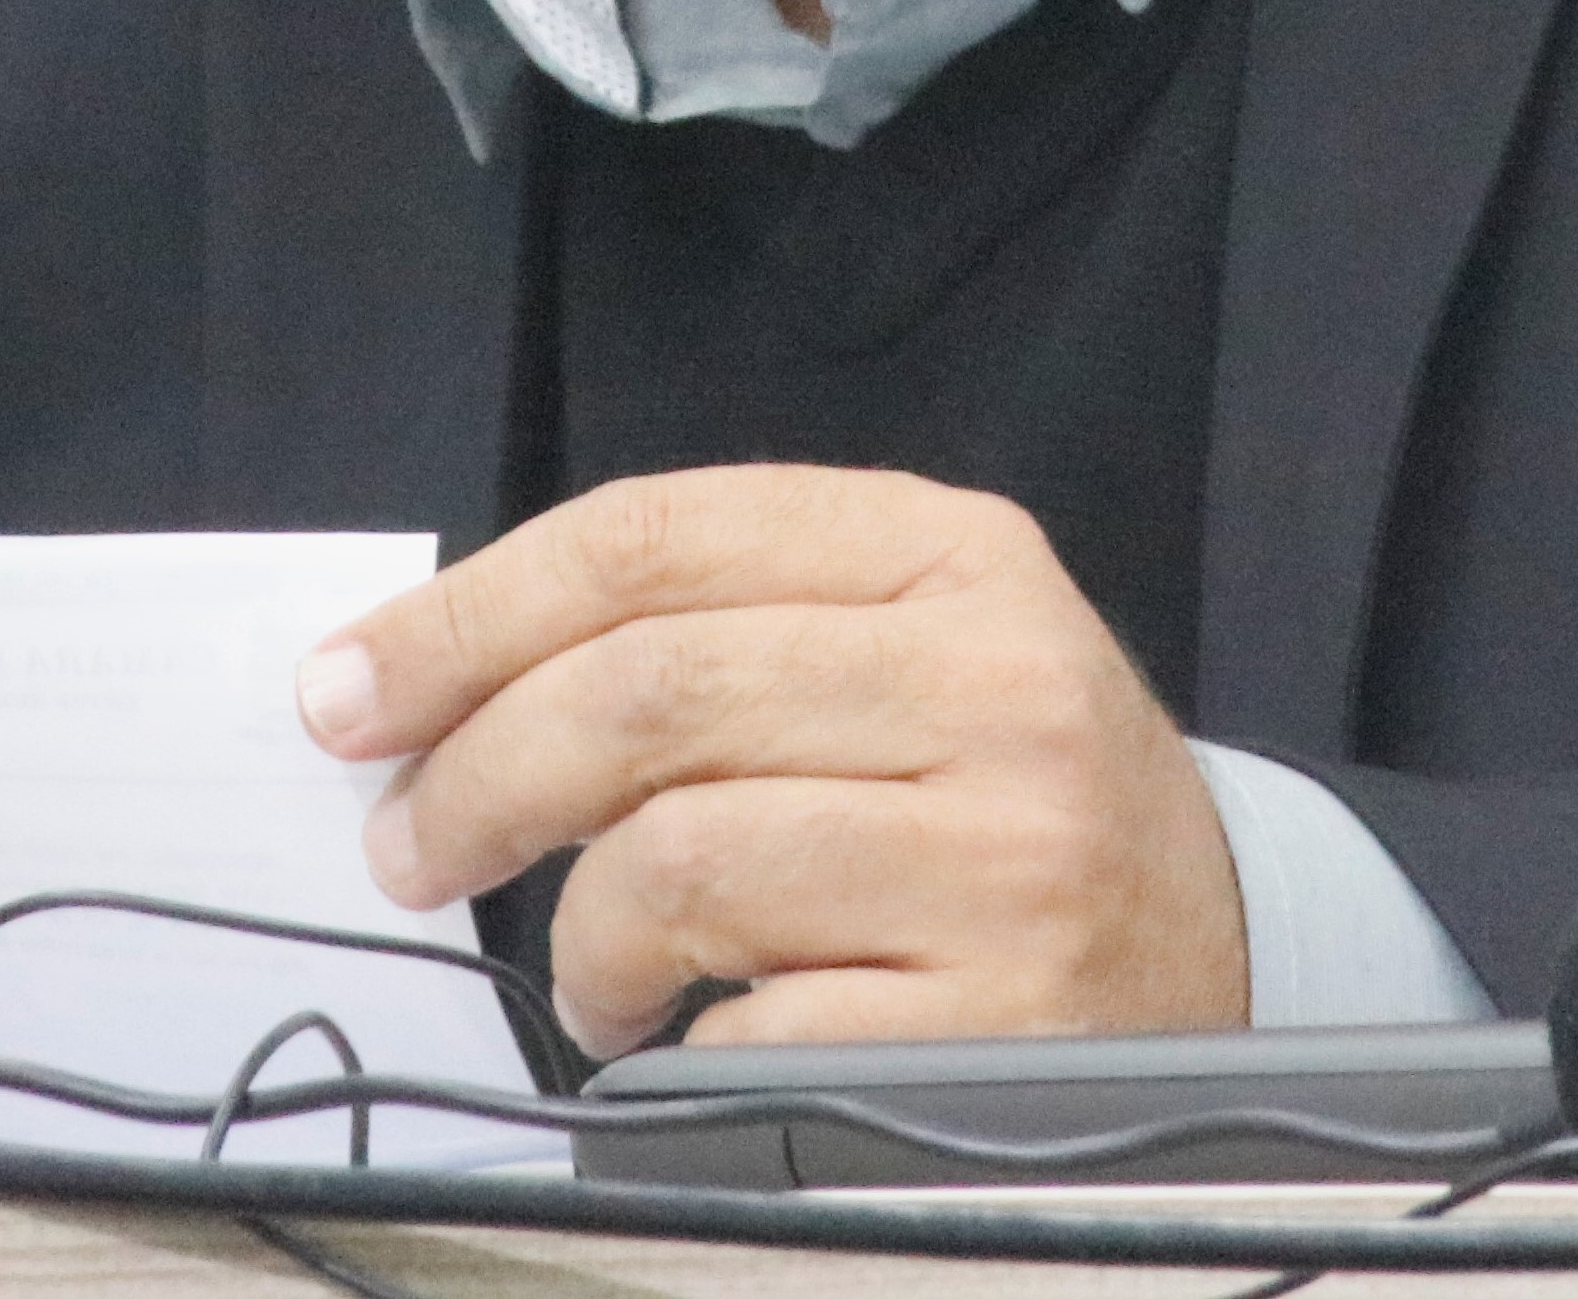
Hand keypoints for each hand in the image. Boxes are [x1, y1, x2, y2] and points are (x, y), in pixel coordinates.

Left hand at [295, 462, 1247, 1054]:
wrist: (1227, 959)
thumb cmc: (999, 803)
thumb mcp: (903, 652)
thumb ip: (709, 633)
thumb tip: (422, 688)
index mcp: (952, 553)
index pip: (658, 538)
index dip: (469, 612)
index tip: (349, 690)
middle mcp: (997, 679)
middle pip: (647, 690)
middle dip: (477, 772)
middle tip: (406, 843)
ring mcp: (1010, 850)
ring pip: (679, 856)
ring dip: (580, 936)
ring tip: (595, 974)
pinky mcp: (1005, 1016)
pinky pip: (751, 1021)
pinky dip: (681, 1040)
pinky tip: (703, 1033)